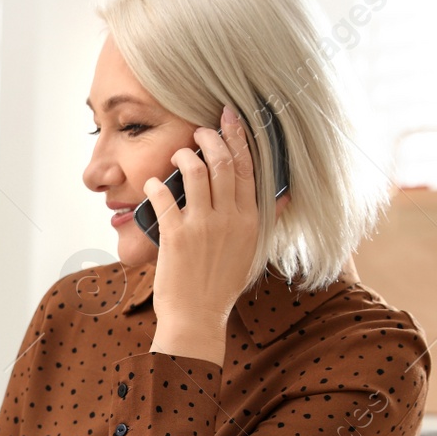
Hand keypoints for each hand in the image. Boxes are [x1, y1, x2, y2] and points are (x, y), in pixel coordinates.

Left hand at [142, 105, 288, 363]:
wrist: (197, 318)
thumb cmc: (220, 286)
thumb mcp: (251, 252)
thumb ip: (266, 222)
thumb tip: (285, 198)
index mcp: (250, 220)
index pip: (248, 167)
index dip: (238, 137)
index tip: (228, 117)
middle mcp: (229, 219)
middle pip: (223, 162)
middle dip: (210, 137)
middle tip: (198, 131)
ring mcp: (202, 226)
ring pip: (195, 172)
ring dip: (183, 155)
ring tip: (176, 155)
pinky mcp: (176, 236)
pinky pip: (164, 197)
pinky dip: (156, 185)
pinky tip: (152, 184)